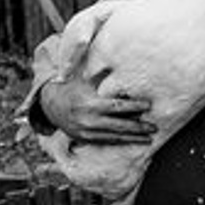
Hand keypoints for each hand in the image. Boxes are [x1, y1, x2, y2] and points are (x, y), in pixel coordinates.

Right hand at [39, 77, 154, 144]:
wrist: (49, 105)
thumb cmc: (72, 88)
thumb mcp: (85, 79)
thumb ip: (103, 76)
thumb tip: (123, 62)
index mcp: (91, 105)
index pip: (118, 107)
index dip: (135, 107)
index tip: (149, 105)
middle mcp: (90, 121)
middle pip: (120, 126)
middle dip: (139, 127)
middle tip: (154, 127)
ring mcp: (87, 133)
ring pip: (115, 137)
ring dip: (133, 138)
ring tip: (149, 138)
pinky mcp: (86, 140)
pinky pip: (107, 142)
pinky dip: (121, 141)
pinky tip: (133, 141)